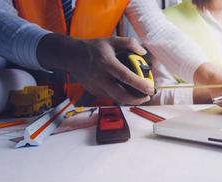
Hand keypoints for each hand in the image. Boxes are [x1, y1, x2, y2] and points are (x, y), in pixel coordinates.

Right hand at [37, 33, 154, 104]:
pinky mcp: (94, 91)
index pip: (126, 77)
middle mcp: (101, 77)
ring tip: (141, 96)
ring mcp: (96, 86)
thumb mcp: (111, 40)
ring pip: (116, 99)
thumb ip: (129, 43)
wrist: (71, 56)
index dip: (139, 85)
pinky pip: (110, 96)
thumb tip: (143, 53)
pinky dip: (121, 96)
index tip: (151, 88)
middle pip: (121, 95)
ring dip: (130, 100)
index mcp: (107, 63)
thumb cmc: (93, 47)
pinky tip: (128, 92)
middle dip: (137, 100)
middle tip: (148, 96)